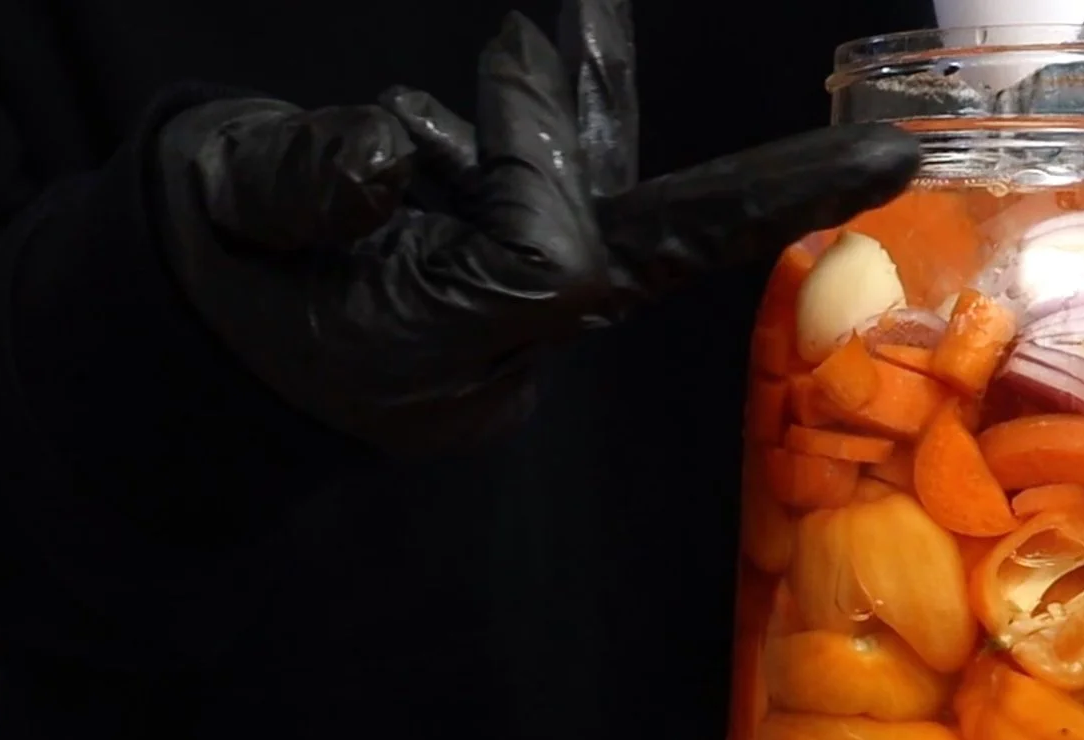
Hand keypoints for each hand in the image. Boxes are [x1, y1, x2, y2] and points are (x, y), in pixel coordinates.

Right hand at [154, 0, 920, 452]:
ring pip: (611, 221)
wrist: (198, 362)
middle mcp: (494, 355)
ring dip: (627, 124)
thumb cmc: (201, 283)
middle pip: (648, 266)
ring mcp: (509, 333)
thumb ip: (300, 182)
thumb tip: (396, 151)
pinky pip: (575, 212)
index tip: (513, 44)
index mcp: (426, 349)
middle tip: (885, 160)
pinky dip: (568, 128)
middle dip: (761, 205)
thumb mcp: (220, 214)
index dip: (537, 151)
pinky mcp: (506, 299)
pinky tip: (565, 42)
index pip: (549, 262)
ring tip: (600, 20)